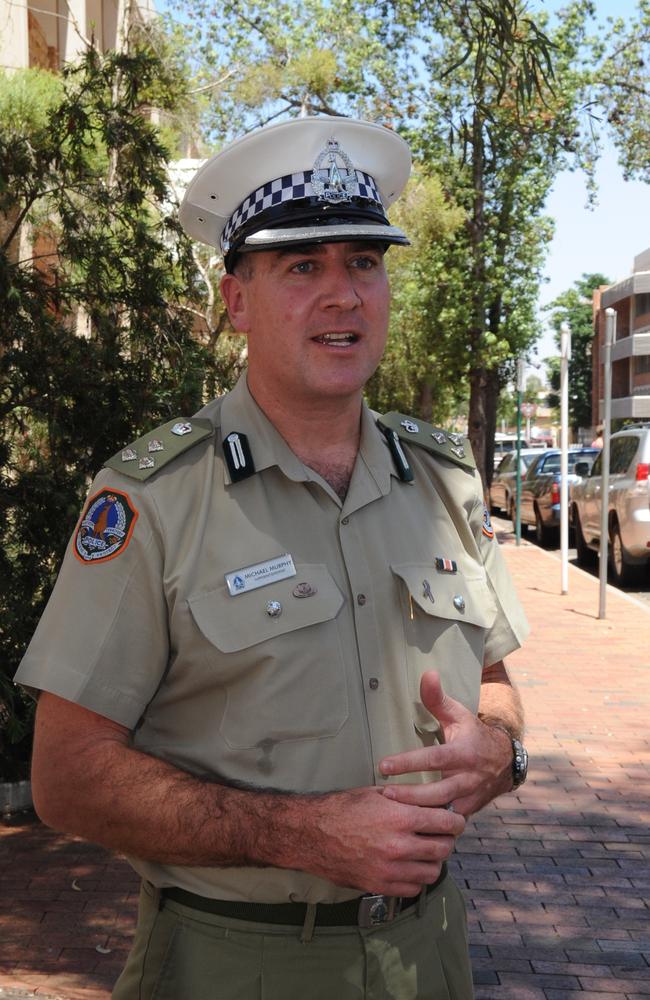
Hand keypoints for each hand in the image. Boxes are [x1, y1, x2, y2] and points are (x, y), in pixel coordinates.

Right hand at [290, 785, 464, 897]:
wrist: (312, 833)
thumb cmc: (343, 808)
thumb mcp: (377, 794)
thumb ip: (407, 799)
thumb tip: (433, 803)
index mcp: (400, 817)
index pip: (446, 823)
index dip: (455, 821)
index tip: (455, 820)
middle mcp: (399, 845)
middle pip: (443, 848)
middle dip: (447, 840)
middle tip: (441, 835)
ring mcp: (390, 869)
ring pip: (432, 871)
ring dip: (433, 861)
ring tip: (425, 852)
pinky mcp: (380, 885)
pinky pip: (414, 888)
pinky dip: (416, 878)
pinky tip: (409, 866)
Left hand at [378, 671, 513, 817]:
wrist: (504, 761)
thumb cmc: (473, 735)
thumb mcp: (458, 714)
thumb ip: (438, 698)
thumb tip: (427, 673)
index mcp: (463, 753)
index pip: (433, 759)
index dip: (408, 763)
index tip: (383, 765)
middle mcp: (468, 778)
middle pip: (436, 792)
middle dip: (409, 795)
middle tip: (383, 793)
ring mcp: (469, 798)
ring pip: (442, 811)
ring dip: (416, 812)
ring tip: (389, 809)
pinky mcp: (468, 811)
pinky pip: (447, 821)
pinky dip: (428, 823)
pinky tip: (406, 824)